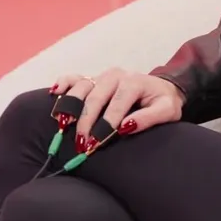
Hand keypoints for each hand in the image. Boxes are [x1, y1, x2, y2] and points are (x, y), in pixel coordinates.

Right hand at [49, 68, 184, 150]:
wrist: (161, 88)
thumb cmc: (163, 102)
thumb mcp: (167, 111)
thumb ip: (148, 118)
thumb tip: (125, 128)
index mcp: (134, 82)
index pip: (116, 105)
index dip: (105, 126)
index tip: (95, 145)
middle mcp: (116, 76)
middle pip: (95, 97)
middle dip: (86, 122)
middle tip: (80, 144)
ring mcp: (102, 76)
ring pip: (81, 87)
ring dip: (70, 105)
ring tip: (63, 125)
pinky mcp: (93, 79)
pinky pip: (74, 77)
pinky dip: (63, 83)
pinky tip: (54, 93)